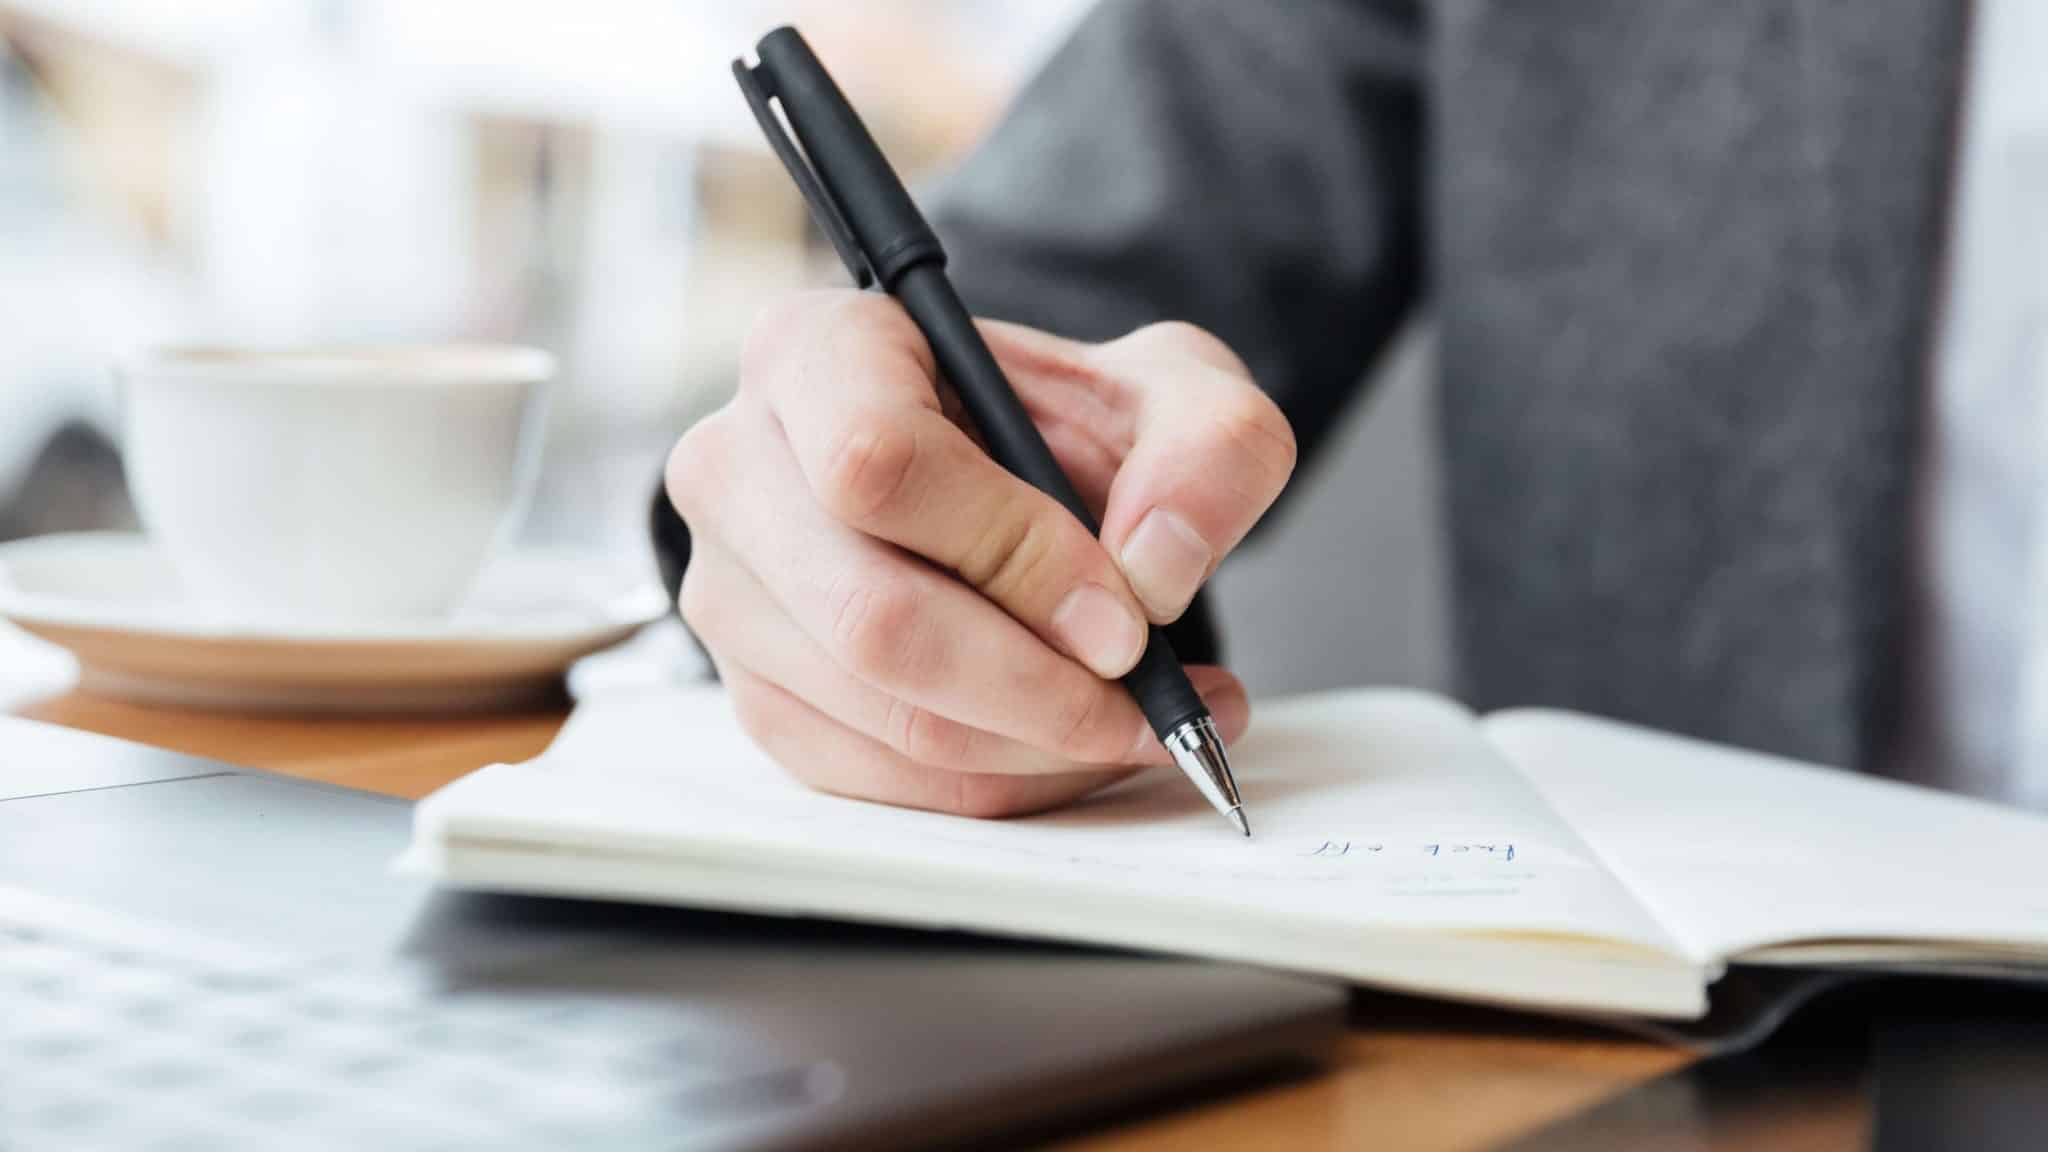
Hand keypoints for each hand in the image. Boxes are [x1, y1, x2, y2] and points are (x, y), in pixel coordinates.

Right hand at [666, 291, 1294, 816]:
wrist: (1021, 483)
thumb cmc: (1072, 427)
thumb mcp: (1179, 394)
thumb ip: (1210, 448)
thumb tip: (1155, 567)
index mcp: (814, 351)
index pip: (879, 465)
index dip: (1011, 555)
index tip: (1123, 615)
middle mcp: (737, 468)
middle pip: (872, 616)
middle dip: (1037, 685)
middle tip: (1148, 701)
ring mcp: (730, 593)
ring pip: (881, 715)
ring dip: (1037, 748)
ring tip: (1144, 724)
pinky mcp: (758, 695)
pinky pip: (876, 780)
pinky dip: (998, 784)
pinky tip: (1075, 746)